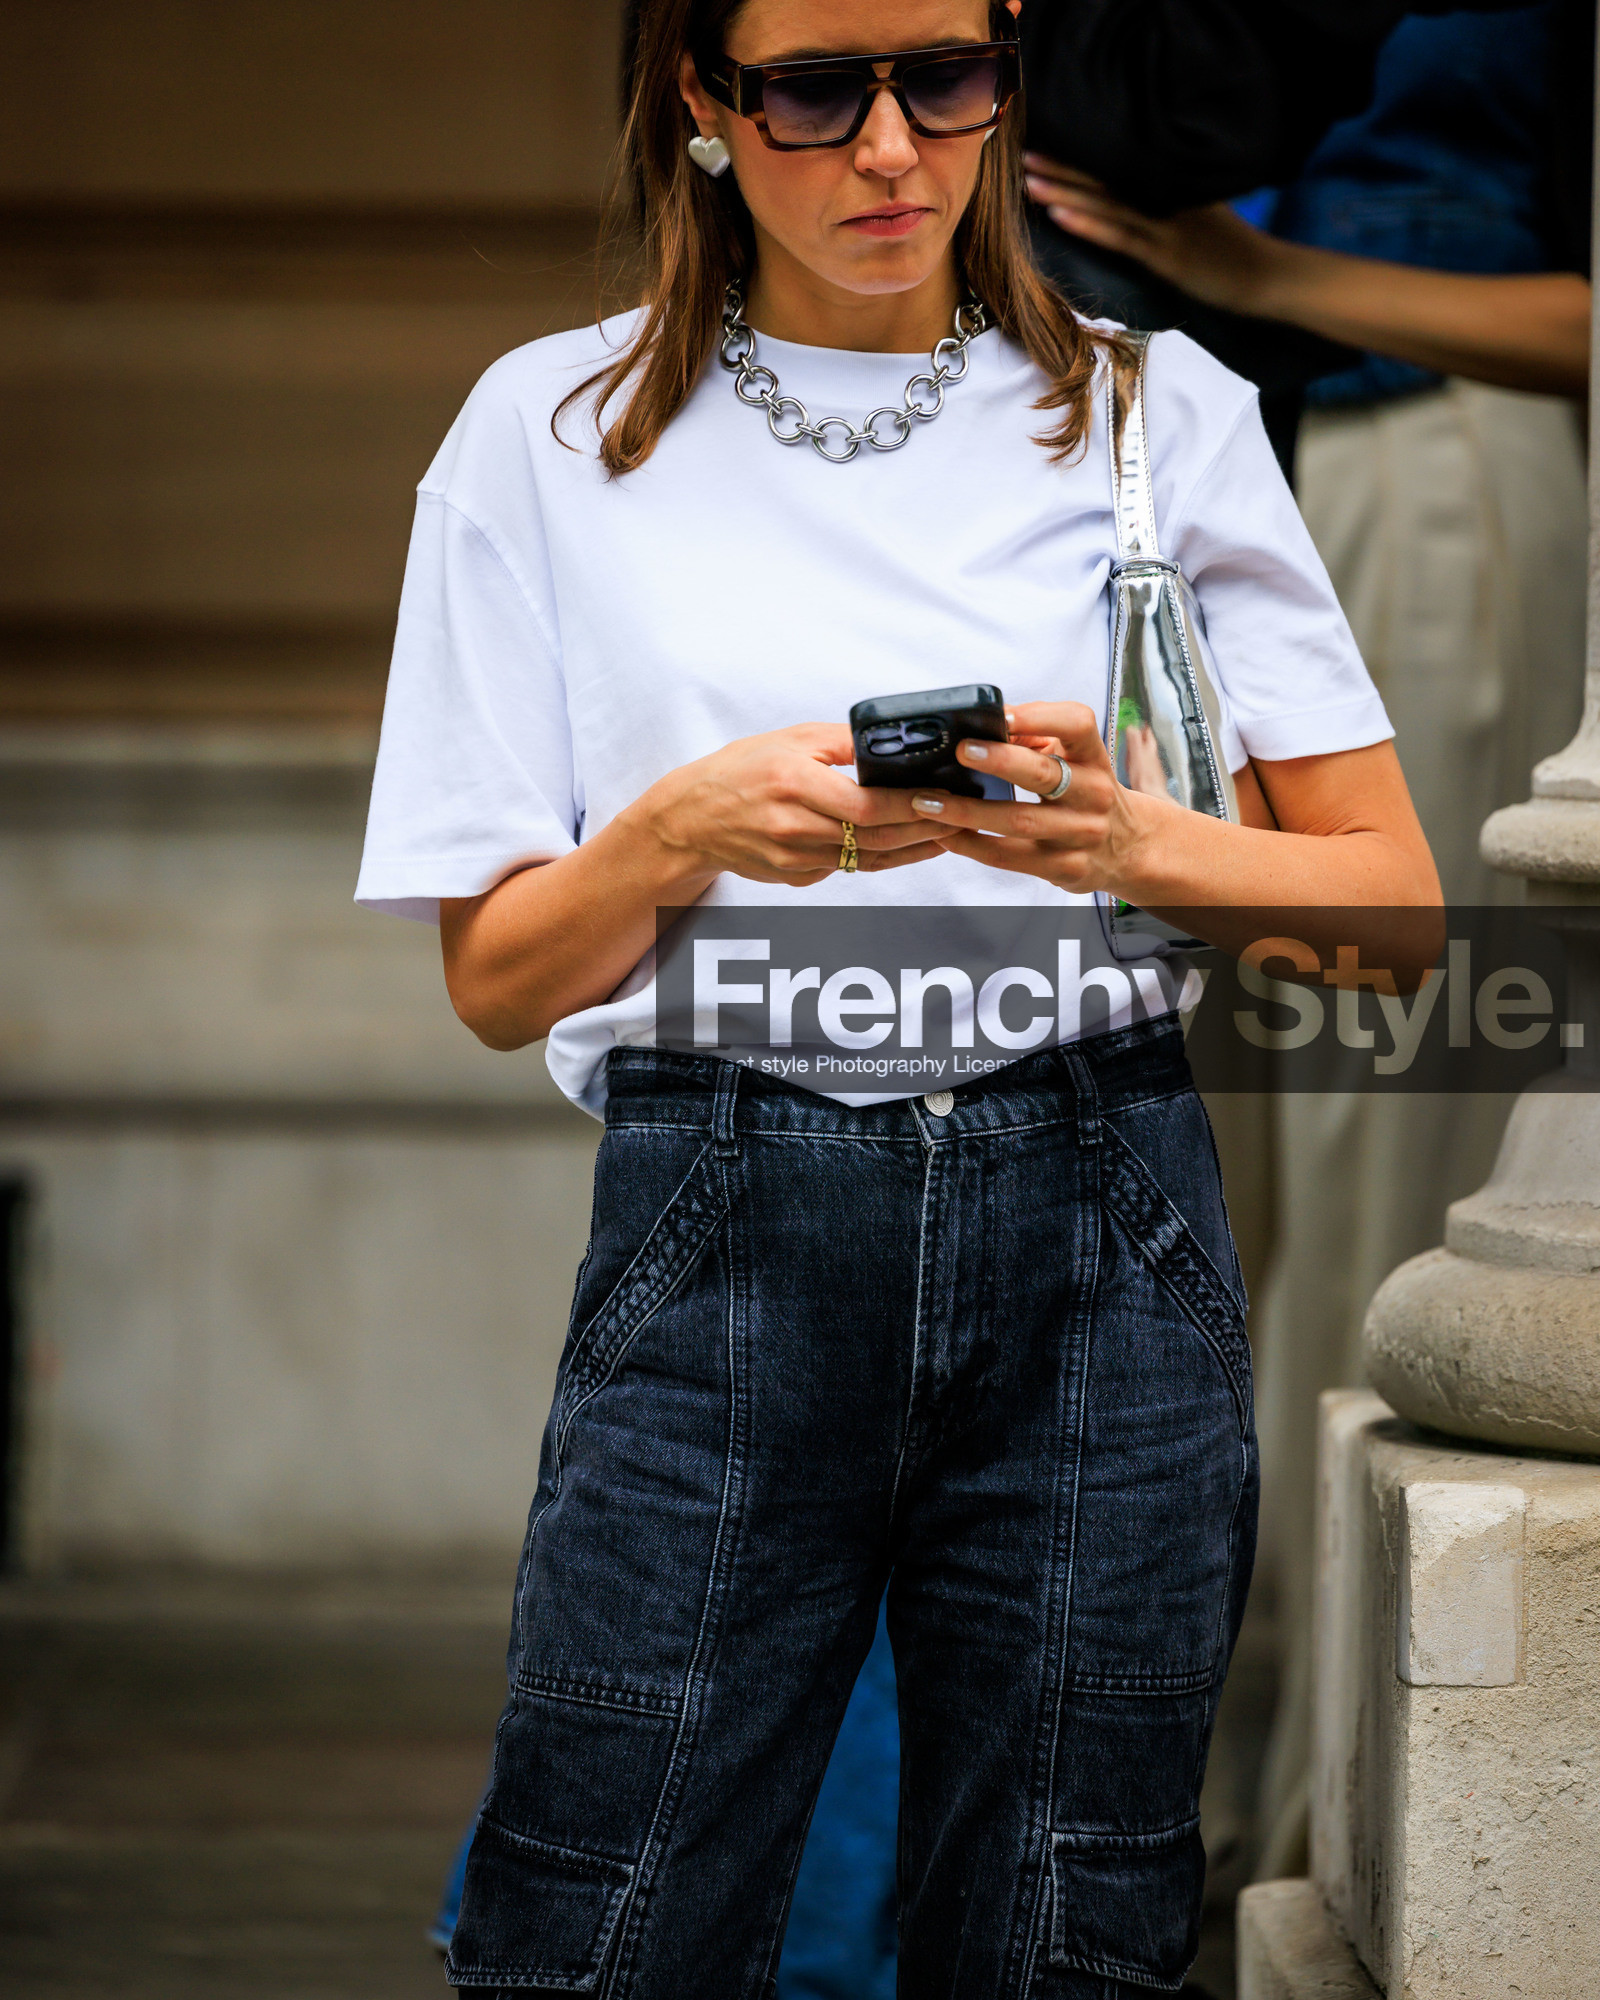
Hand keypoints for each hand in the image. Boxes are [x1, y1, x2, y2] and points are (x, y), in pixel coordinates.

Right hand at [626, 723, 946, 887]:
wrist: (690, 820)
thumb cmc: (739, 771)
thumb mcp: (788, 740)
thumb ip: (841, 742)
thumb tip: (894, 741)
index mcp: (791, 783)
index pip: (864, 805)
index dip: (908, 806)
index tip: (943, 796)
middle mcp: (792, 827)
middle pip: (874, 838)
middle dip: (924, 829)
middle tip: (962, 815)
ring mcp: (793, 859)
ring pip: (868, 860)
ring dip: (912, 848)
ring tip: (948, 831)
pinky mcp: (795, 878)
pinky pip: (849, 868)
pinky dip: (883, 858)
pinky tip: (910, 845)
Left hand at [907, 701, 1166, 895]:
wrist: (1129, 847)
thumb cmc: (1086, 793)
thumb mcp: (1076, 760)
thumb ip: (1036, 739)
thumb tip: (983, 722)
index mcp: (1093, 756)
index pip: (1078, 724)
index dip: (1040, 717)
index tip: (1002, 715)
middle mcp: (1093, 794)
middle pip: (1045, 774)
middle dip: (1000, 761)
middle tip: (960, 751)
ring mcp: (1080, 834)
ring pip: (1019, 820)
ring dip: (968, 810)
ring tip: (927, 801)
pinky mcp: (1064, 867)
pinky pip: (1009, 857)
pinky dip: (973, 845)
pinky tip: (945, 835)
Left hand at [1023, 154, 1280, 317]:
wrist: (1266, 276)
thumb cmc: (1231, 252)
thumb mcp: (1199, 217)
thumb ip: (1169, 205)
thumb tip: (1138, 202)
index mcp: (1168, 189)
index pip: (1117, 170)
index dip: (1081, 160)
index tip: (1048, 147)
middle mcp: (1162, 201)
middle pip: (1104, 181)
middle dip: (1062, 170)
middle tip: (1023, 154)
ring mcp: (1163, 227)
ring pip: (1106, 206)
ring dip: (1065, 193)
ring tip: (1028, 181)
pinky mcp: (1166, 256)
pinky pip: (1120, 238)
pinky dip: (1089, 225)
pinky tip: (1060, 216)